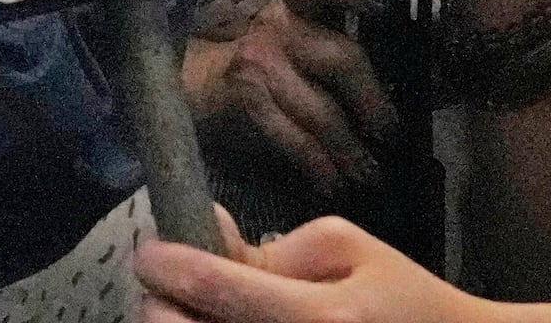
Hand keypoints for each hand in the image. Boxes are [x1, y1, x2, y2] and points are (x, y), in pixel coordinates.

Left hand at [136, 216, 489, 322]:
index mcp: (322, 315)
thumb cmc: (402, 298)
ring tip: (190, 310)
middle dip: (161, 306)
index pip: (214, 287)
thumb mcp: (349, 248)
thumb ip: (275, 247)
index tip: (148, 248)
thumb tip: (209, 236)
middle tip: (165, 285)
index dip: (164, 263)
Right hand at [186, 0, 397, 197]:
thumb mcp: (301, 35)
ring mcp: (260, 65)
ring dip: (352, 150)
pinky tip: (336, 184)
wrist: (204, 85)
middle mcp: (279, 27)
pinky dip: (320, 166)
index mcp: (296, 4)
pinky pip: (294, 139)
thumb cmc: (273, 61)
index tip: (386, 10)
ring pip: (321, 111)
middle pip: (341, 60)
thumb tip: (408, 83)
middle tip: (393, 136)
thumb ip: (340, 43)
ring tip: (372, 175)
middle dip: (373, 103)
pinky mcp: (249, 102)